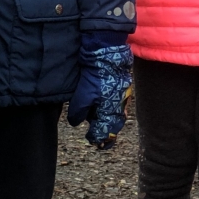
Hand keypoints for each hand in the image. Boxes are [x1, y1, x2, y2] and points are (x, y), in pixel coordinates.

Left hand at [67, 34, 132, 149]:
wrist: (108, 55)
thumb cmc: (96, 76)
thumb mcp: (83, 95)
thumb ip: (78, 112)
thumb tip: (76, 122)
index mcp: (110, 111)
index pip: (103, 132)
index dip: (97, 138)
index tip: (91, 140)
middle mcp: (118, 107)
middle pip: (113, 127)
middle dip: (106, 135)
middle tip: (101, 143)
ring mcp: (122, 98)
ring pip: (117, 117)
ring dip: (109, 124)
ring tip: (102, 127)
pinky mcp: (122, 89)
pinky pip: (118, 106)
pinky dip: (111, 112)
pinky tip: (105, 111)